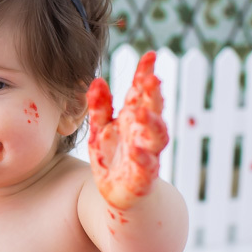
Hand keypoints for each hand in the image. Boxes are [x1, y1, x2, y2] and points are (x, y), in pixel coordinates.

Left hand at [86, 51, 167, 209]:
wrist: (124, 197)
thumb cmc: (113, 158)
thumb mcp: (100, 130)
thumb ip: (99, 107)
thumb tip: (95, 80)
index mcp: (133, 118)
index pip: (142, 92)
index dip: (146, 74)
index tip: (149, 54)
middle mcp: (143, 134)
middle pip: (153, 110)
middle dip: (154, 95)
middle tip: (152, 78)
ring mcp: (146, 154)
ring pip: (156, 137)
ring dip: (152, 125)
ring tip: (143, 113)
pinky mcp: (142, 178)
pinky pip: (146, 167)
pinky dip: (143, 159)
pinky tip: (137, 151)